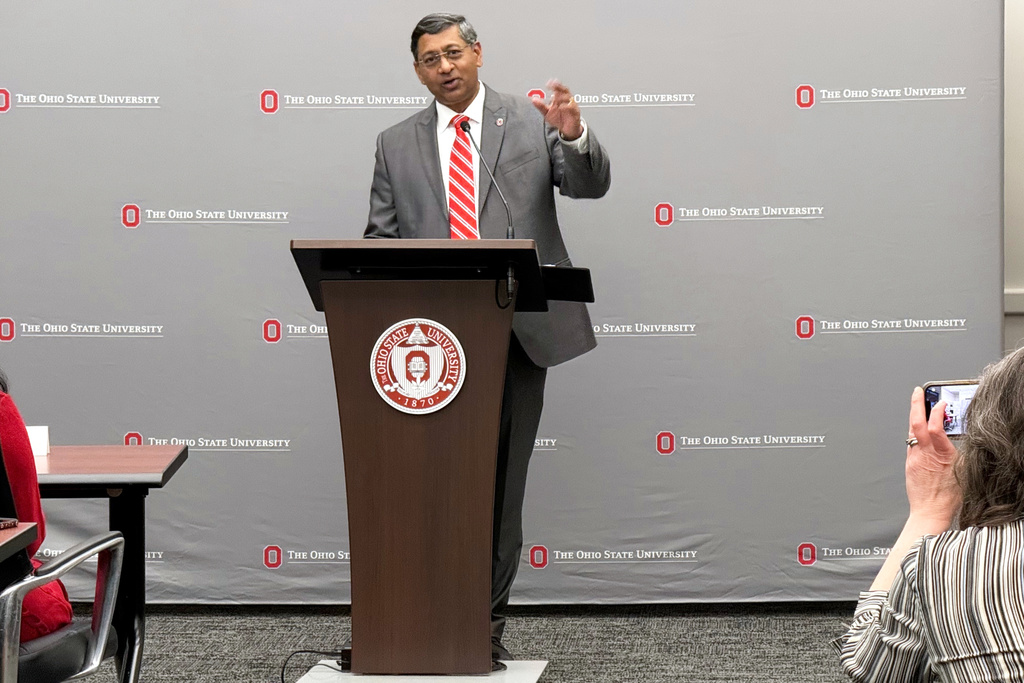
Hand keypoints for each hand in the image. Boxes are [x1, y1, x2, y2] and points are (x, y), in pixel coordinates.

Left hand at [531, 78, 583, 139]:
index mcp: (559, 98)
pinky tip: (561, 107)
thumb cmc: (558, 119)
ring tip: (556, 98)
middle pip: (565, 90)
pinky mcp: (575, 112)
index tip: (549, 83)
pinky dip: (566, 106)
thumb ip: (541, 106)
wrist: (567, 130)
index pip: (558, 88)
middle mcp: (566, 100)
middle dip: (560, 87)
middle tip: (554, 85)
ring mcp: (571, 105)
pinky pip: (572, 107)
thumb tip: (533, 99)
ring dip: (562, 97)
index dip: (554, 84)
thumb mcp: (547, 113)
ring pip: (569, 98)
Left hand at [905, 386, 960, 524]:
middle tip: (918, 391)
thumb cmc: (950, 496)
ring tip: (918, 403)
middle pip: (917, 423)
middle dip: (916, 404)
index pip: (936, 427)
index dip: (937, 412)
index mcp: (942, 456)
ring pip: (912, 431)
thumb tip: (957, 435)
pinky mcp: (910, 463)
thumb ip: (958, 450)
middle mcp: (925, 455)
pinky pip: (911, 442)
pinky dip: (915, 431)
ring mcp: (915, 458)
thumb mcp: (964, 470)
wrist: (930, 512)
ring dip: (914, 415)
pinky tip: (919, 426)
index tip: (942, 402)